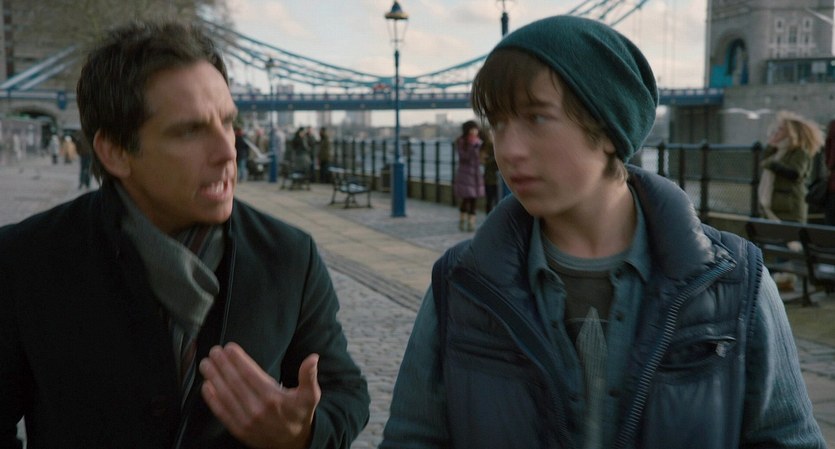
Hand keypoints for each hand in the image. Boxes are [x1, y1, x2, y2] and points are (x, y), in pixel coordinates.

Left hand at [199, 343, 320, 448]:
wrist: (293, 443)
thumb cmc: (300, 414)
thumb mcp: (310, 395)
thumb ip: (309, 376)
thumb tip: (313, 358)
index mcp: (273, 397)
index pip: (250, 374)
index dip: (238, 359)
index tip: (229, 347)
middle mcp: (258, 409)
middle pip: (235, 382)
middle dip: (222, 365)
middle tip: (214, 351)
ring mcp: (246, 421)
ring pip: (226, 395)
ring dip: (214, 378)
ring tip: (206, 364)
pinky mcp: (239, 430)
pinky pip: (222, 412)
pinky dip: (212, 399)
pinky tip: (206, 386)